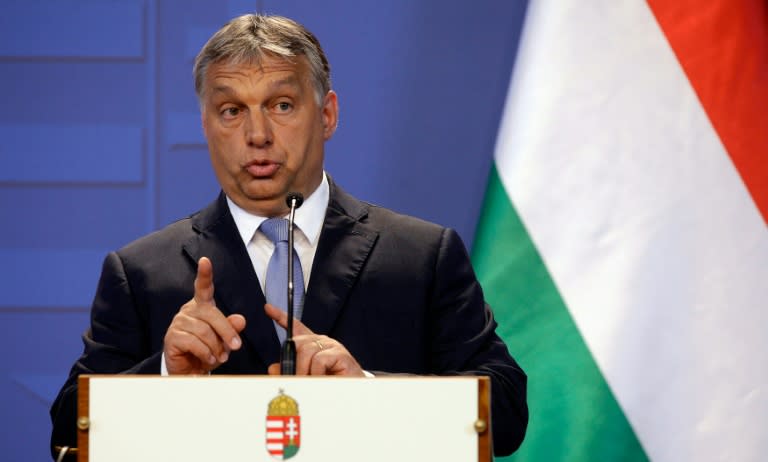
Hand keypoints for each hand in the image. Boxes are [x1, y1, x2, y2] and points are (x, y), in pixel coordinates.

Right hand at [163, 257, 245, 373]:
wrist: (189, 369)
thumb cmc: (208, 349)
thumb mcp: (223, 339)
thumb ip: (232, 328)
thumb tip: (241, 320)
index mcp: (202, 305)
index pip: (203, 287)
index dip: (204, 274)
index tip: (205, 260)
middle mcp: (188, 310)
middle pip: (212, 314)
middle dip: (227, 332)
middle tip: (236, 346)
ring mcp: (179, 323)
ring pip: (204, 331)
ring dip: (216, 347)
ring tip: (218, 357)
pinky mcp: (172, 337)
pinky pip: (194, 343)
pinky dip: (205, 353)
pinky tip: (208, 359)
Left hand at [264, 303, 363, 376]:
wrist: (352, 393)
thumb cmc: (329, 384)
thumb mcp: (304, 378)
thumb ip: (287, 372)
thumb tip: (272, 367)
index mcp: (311, 345)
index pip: (295, 326)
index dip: (281, 317)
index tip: (268, 308)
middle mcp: (321, 341)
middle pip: (296, 342)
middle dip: (293, 363)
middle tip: (297, 379)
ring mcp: (331, 345)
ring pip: (306, 351)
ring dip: (304, 371)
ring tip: (310, 382)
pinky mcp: (340, 353)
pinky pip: (319, 359)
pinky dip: (316, 373)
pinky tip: (322, 378)